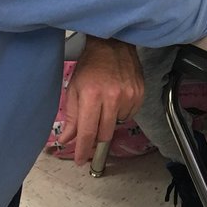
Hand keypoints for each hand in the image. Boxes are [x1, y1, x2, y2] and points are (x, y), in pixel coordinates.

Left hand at [58, 38, 142, 166]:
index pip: (88, 132)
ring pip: (117, 125)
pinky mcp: (139, 94)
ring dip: (109, 122)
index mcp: (92, 96)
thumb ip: (72, 117)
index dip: (83, 150)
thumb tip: (67, 139)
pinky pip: (129, 115)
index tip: (80, 160)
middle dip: (95, 137)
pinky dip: (121, 113)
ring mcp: (129, 96)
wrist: (113, 46)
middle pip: (104, 134)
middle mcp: (112, 98)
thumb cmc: (90, 66)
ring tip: (104, 105)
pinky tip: (115, 100)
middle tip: (90, 132)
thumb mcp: (74, 89)